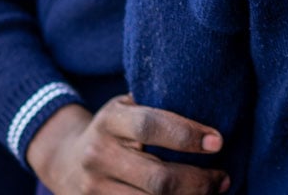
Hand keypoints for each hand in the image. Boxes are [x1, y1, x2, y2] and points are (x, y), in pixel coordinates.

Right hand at [26, 94, 230, 194]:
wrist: (65, 160)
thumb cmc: (112, 128)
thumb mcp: (125, 107)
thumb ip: (154, 105)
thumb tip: (206, 100)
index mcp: (110, 120)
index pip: (150, 127)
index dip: (187, 135)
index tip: (218, 141)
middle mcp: (99, 155)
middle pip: (158, 178)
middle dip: (198, 181)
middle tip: (222, 177)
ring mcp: (96, 189)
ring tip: (214, 190)